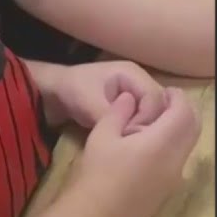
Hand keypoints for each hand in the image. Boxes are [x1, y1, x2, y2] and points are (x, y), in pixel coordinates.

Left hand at [38, 60, 167, 134]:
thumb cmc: (73, 91)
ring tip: (131, 142)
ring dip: (146, 128)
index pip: (155, 98)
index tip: (131, 134)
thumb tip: (130, 135)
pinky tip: (130, 141)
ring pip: (155, 114)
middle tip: (133, 141)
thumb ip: (110, 116)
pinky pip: (146, 118)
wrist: (56, 92)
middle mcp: (140, 81)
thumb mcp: (89, 103)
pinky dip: (140, 129)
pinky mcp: (133, 105)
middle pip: (160, 106)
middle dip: (149, 124)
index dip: (147, 118)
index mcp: (133, 74)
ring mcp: (138, 93)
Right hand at [72, 89, 200, 216]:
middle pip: (194, 129)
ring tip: (156, 124)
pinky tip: (149, 149)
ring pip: (188, 147)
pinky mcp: (168, 191)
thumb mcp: (102, 134)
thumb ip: (119, 111)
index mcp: (161, 144)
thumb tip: (130, 98)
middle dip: (184, 111)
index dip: (178, 98)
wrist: (97, 215)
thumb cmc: (97, 172)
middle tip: (165, 103)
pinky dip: (173, 147)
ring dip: (180, 130)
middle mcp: (175, 161)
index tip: (166, 91)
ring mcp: (174, 179)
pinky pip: (179, 162)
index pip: (184, 113)